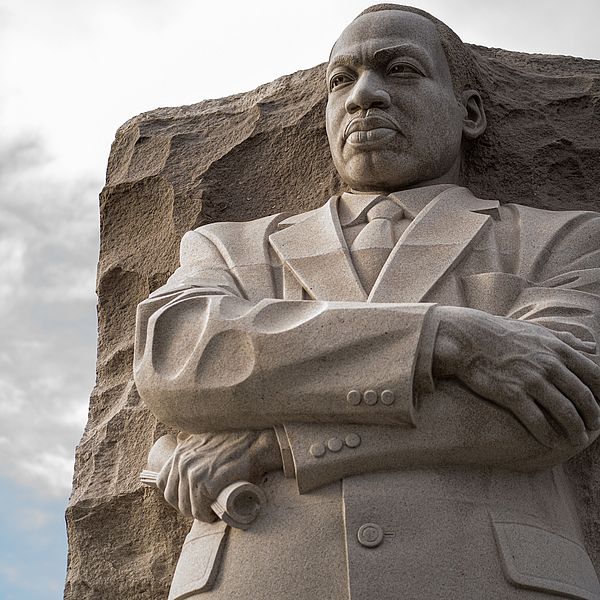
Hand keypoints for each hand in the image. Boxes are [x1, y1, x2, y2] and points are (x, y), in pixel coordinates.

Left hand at [157, 429, 281, 521]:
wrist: (255, 444)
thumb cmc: (236, 445)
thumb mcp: (207, 442)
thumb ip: (195, 452)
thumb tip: (189, 469)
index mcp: (180, 452)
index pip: (163, 482)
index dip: (175, 495)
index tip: (188, 499)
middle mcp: (183, 462)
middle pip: (172, 497)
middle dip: (186, 506)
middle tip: (202, 508)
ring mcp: (193, 473)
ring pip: (186, 506)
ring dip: (197, 513)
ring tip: (210, 512)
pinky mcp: (206, 484)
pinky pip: (199, 510)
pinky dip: (206, 516)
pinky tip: (214, 514)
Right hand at [433, 306, 599, 447]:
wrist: (469, 339)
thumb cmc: (502, 334)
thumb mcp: (538, 331)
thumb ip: (567, 340)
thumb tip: (593, 346)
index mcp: (558, 349)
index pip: (594, 376)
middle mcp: (549, 365)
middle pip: (583, 398)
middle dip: (593, 417)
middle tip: (594, 428)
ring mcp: (531, 380)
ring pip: (565, 412)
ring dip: (575, 431)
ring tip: (577, 440)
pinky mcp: (512, 394)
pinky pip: (537, 420)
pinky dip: (548, 435)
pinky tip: (552, 442)